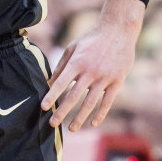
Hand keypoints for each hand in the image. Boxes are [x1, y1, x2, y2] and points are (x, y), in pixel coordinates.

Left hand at [41, 0, 143, 130]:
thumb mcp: (73, 47)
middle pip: (73, 96)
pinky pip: (107, 102)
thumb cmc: (91, 39)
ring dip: (79, 117)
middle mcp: (89, 71)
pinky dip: (100, 114)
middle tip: (52, 124)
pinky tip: (92, 123)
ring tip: (71, 129)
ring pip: (90, 102)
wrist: (118, 31)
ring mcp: (104, 77)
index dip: (52, 96)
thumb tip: (49, 83)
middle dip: (62, 112)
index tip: (43, 107)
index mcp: (77, 62)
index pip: (61, 82)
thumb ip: (61, 66)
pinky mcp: (117, 81)